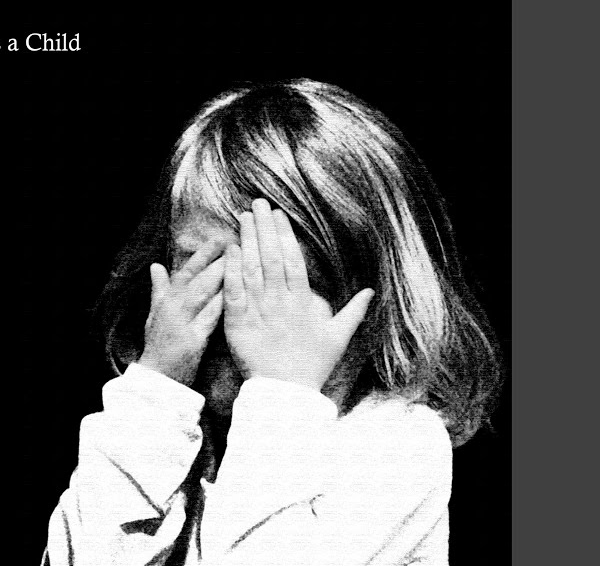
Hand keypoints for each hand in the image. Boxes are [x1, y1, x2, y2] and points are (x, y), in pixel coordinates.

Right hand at [136, 241, 226, 385]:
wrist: (157, 379)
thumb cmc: (158, 346)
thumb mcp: (155, 315)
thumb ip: (159, 290)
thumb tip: (156, 266)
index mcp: (165, 299)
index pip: (186, 271)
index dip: (203, 254)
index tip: (219, 238)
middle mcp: (172, 307)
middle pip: (197, 278)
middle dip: (217, 259)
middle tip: (236, 242)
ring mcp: (181, 322)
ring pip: (203, 293)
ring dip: (221, 275)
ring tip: (239, 260)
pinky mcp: (192, 340)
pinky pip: (210, 318)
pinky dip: (222, 304)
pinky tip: (237, 293)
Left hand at [223, 198, 374, 391]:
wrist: (286, 394)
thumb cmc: (313, 366)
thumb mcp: (338, 338)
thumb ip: (353, 312)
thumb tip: (370, 291)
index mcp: (303, 302)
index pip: (293, 260)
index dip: (285, 235)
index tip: (279, 214)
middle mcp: (281, 302)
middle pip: (271, 257)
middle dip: (264, 227)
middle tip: (257, 203)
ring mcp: (259, 311)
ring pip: (252, 269)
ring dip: (247, 240)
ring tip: (243, 217)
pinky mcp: (239, 324)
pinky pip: (234, 292)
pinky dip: (231, 270)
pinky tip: (229, 249)